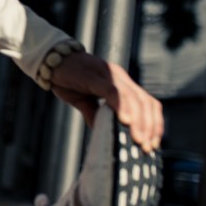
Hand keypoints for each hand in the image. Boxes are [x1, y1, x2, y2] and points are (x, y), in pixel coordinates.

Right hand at [49, 51, 163, 152]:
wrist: (51, 59)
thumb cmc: (68, 79)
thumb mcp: (84, 101)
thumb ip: (96, 115)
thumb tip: (104, 135)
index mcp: (121, 83)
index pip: (147, 103)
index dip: (154, 123)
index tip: (153, 143)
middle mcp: (119, 77)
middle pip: (144, 102)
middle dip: (149, 126)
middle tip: (146, 147)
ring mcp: (108, 74)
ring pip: (132, 97)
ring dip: (138, 120)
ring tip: (138, 139)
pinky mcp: (94, 75)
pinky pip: (112, 90)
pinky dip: (121, 105)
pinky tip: (124, 120)